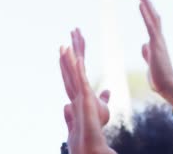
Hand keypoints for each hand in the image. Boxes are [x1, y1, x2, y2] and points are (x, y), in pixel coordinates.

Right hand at [60, 29, 114, 153]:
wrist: (90, 140)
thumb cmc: (95, 125)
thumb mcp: (102, 106)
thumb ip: (103, 96)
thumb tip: (107, 90)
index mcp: (79, 88)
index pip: (78, 66)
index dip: (76, 52)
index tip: (75, 39)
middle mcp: (76, 89)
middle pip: (72, 65)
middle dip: (72, 49)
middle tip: (73, 31)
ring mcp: (78, 93)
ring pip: (72, 71)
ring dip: (69, 58)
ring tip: (65, 44)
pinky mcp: (84, 98)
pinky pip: (81, 81)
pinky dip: (79, 70)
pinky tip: (79, 59)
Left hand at [133, 0, 172, 101]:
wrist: (168, 87)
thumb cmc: (159, 77)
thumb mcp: (150, 62)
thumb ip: (147, 52)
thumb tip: (143, 45)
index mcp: (156, 41)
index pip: (151, 20)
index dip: (146, 8)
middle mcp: (159, 37)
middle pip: (152, 13)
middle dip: (145, 0)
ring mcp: (158, 40)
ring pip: (152, 16)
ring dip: (145, 2)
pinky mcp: (156, 45)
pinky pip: (150, 26)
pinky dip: (145, 14)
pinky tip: (140, 4)